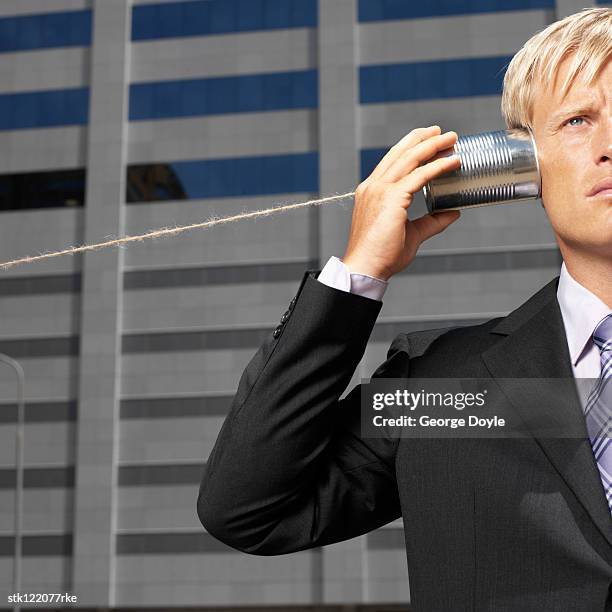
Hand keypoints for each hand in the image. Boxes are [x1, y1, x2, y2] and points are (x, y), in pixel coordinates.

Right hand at [342, 125, 461, 280]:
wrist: (366, 267)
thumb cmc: (382, 255)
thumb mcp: (412, 234)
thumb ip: (431, 221)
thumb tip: (452, 212)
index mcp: (372, 192)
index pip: (392, 161)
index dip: (411, 147)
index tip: (429, 139)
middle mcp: (374, 186)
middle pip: (400, 153)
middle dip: (423, 139)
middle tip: (443, 132)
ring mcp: (380, 190)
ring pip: (410, 158)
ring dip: (433, 146)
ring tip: (452, 139)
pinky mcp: (391, 198)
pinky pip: (420, 176)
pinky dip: (438, 167)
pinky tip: (453, 162)